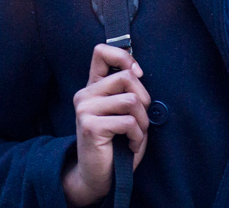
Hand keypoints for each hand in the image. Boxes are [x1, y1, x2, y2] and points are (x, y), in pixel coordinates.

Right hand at [62, 44, 150, 206]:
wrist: (97, 177)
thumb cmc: (116, 145)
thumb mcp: (123, 112)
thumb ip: (126, 91)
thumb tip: (138, 72)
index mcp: (93, 87)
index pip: (101, 52)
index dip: (124, 57)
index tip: (137, 73)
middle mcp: (85, 95)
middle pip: (127, 77)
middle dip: (143, 99)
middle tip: (140, 121)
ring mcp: (85, 109)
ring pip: (131, 100)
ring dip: (142, 122)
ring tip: (135, 135)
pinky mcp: (90, 126)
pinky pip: (128, 122)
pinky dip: (137, 136)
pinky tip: (130, 145)